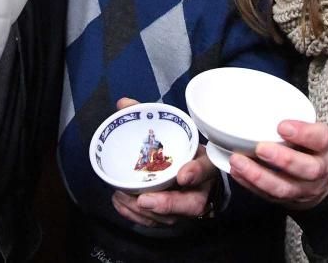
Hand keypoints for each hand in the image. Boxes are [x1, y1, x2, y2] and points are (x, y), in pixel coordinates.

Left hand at [110, 97, 219, 226]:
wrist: (193, 171)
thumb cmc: (182, 150)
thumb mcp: (175, 132)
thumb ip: (151, 118)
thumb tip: (123, 104)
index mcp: (205, 164)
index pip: (206, 169)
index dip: (196, 172)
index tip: (183, 175)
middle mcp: (200, 189)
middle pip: (191, 203)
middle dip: (167, 204)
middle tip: (144, 200)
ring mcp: (186, 207)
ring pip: (171, 218)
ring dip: (145, 212)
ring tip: (122, 198)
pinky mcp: (172, 217)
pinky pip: (157, 223)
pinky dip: (137, 216)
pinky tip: (121, 204)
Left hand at [227, 120, 327, 211]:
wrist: (322, 181)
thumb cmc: (310, 148)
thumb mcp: (311, 131)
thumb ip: (294, 119)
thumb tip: (259, 100)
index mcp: (324, 147)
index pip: (321, 139)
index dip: (304, 133)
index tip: (282, 126)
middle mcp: (318, 170)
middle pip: (307, 169)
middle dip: (283, 159)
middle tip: (260, 148)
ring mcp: (303, 188)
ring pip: (284, 187)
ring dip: (259, 176)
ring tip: (239, 162)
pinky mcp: (286, 200)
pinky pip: (268, 196)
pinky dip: (250, 184)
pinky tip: (237, 172)